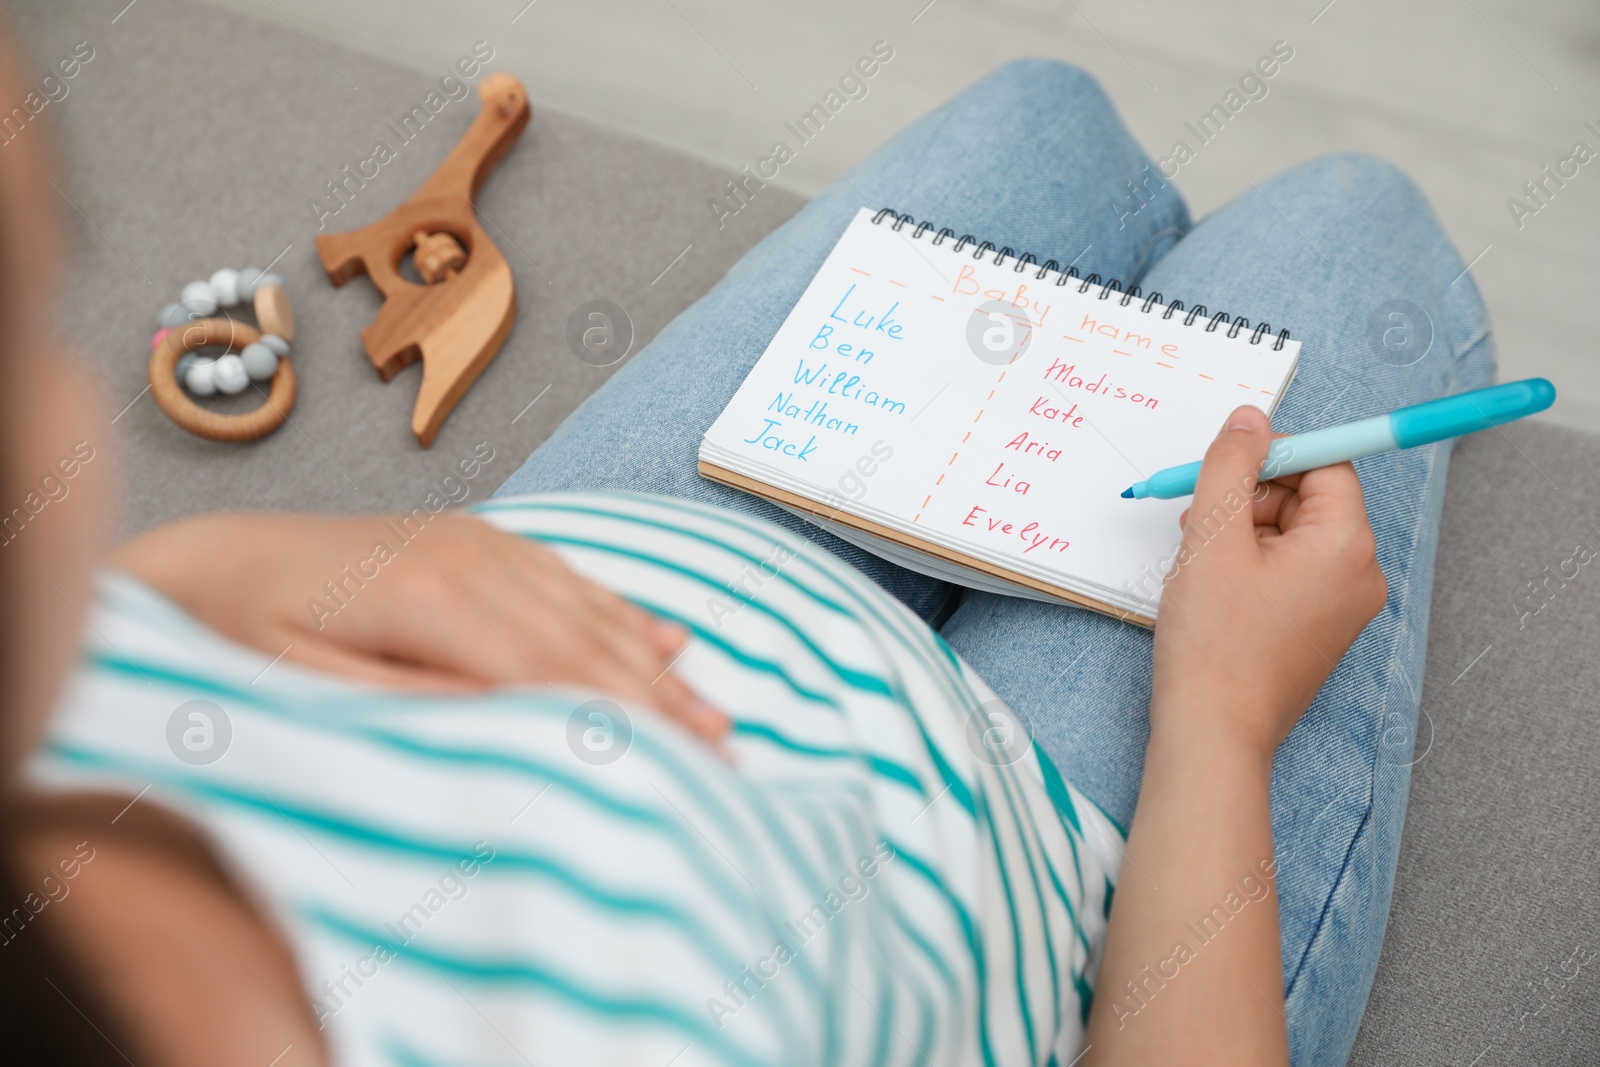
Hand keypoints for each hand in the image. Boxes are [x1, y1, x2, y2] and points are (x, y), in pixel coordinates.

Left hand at [109, 511, 728, 742]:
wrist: (212, 559)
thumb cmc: (243, 634)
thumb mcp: (306, 684)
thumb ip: (413, 702)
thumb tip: (511, 722)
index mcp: (430, 596)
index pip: (551, 670)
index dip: (620, 723)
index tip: (677, 771)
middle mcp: (470, 557)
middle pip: (586, 642)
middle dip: (657, 704)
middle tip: (722, 758)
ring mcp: (479, 541)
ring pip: (589, 610)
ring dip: (653, 669)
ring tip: (710, 716)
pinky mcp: (478, 539)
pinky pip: (568, 577)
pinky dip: (620, 613)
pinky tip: (662, 639)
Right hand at [1151, 405, 1387, 758]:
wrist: (1213, 732)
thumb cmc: (1216, 644)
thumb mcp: (1213, 535)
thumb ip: (1232, 465)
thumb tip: (1251, 420)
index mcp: (1347, 545)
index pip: (1325, 464)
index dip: (1272, 455)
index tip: (1225, 465)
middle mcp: (1358, 575)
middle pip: (1308, 498)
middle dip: (1250, 498)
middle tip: (1200, 519)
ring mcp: (1340, 607)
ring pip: (1292, 535)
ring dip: (1242, 532)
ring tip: (1198, 559)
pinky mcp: (1316, 630)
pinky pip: (1289, 572)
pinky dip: (1249, 565)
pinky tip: (1211, 585)